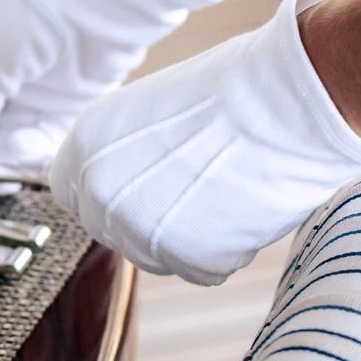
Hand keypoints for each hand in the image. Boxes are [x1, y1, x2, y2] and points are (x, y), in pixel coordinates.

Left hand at [49, 0, 360, 284]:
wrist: (289, 103)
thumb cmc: (235, 90)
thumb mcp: (153, 110)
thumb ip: (125, 152)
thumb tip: (128, 180)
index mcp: (84, 145)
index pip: (71, 191)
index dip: (107, 191)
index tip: (139, 187)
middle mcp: (100, 192)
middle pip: (111, 229)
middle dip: (147, 216)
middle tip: (195, 188)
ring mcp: (140, 231)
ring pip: (153, 254)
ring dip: (185, 235)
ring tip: (225, 189)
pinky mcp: (187, 260)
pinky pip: (199, 270)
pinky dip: (224, 250)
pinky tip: (244, 208)